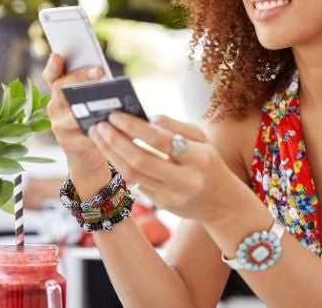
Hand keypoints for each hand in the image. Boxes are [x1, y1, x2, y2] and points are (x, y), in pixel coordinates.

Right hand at [42, 53, 107, 180]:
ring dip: (90, 105)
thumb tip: (104, 74)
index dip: (52, 66)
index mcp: (58, 93)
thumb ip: (91, 87)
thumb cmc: (92, 120)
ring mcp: (58, 125)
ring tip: (108, 98)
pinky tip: (109, 123)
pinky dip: (96, 127)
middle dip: (80, 78)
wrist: (88, 154)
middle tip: (100, 71)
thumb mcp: (89, 101)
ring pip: (71, 111)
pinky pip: (82, 132)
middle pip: (61, 89)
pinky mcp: (68, 142)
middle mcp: (54, 107)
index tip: (58, 55)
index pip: (50, 76)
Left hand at [87, 112, 240, 221]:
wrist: (222, 203)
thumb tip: (148, 118)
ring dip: (111, 154)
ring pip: (133, 175)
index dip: (134, 127)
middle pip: (140, 160)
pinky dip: (120, 165)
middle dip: (115, 141)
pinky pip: (136, 183)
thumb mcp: (202, 139)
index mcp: (199, 158)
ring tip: (99, 136)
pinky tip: (110, 151)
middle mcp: (185, 180)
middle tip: (99, 125)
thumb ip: (176, 126)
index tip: (115, 115)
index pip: (160, 141)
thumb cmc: (209, 162)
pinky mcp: (162, 205)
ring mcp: (172, 196)